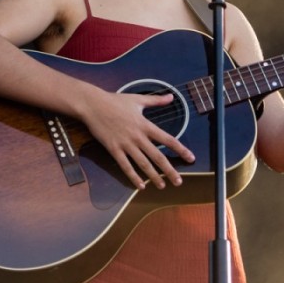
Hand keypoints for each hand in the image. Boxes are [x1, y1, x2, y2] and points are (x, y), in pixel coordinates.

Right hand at [80, 88, 195, 189]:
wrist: (93, 105)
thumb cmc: (115, 101)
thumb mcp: (137, 99)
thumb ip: (156, 101)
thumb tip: (171, 96)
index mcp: (145, 125)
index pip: (167, 139)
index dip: (180, 149)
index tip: (190, 158)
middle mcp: (138, 136)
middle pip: (157, 156)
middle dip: (169, 170)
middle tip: (179, 182)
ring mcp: (125, 144)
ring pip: (143, 164)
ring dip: (154, 176)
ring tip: (162, 186)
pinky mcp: (113, 149)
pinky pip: (125, 166)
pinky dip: (133, 177)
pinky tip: (141, 186)